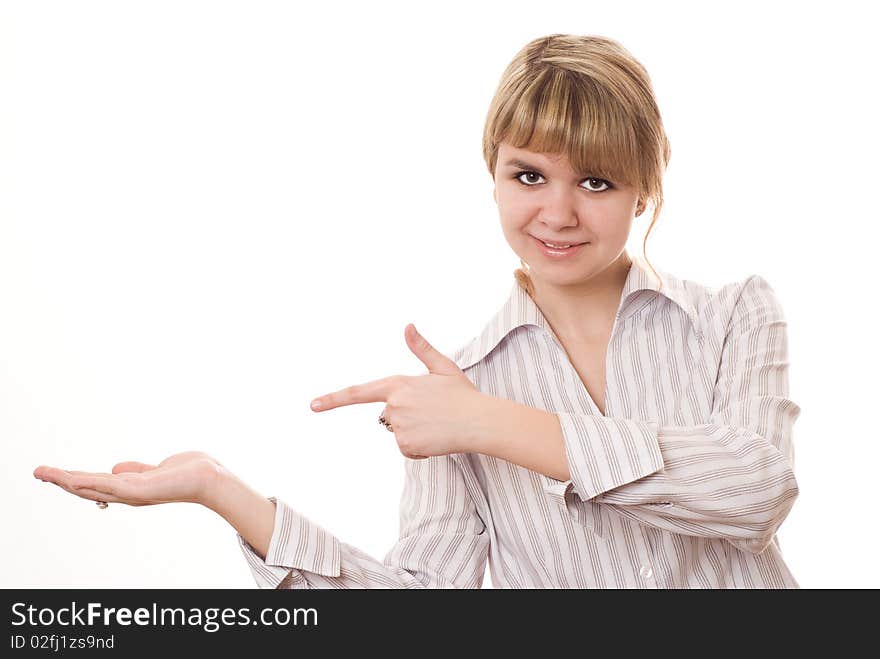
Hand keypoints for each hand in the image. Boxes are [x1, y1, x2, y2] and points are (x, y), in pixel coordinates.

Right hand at [33, 451, 223, 506]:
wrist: (209, 479)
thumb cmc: (187, 474)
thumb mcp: (155, 469)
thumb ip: (135, 470)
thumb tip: (114, 468)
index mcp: (129, 489)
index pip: (95, 486)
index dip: (72, 481)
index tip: (52, 474)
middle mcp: (127, 495)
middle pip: (86, 489)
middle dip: (60, 481)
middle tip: (37, 473)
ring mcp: (131, 494)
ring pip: (91, 487)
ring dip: (65, 480)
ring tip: (43, 473)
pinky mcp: (138, 490)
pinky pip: (107, 485)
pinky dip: (87, 481)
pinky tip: (71, 478)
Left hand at [310, 323, 487, 459]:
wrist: (480, 421)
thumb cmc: (463, 394)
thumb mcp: (443, 367)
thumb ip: (421, 349)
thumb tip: (407, 326)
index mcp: (398, 384)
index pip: (358, 392)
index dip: (333, 399)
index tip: (313, 405)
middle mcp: (394, 405)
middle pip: (388, 415)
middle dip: (407, 415)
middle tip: (433, 411)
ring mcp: (399, 427)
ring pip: (398, 432)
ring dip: (415, 432)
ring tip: (437, 424)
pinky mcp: (406, 446)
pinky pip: (407, 449)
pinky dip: (420, 447)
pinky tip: (437, 438)